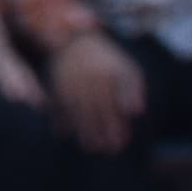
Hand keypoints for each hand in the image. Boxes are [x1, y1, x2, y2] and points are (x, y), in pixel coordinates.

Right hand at [46, 31, 142, 154]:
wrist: (77, 41)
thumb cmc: (108, 63)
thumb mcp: (127, 70)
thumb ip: (133, 90)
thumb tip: (136, 112)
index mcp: (109, 71)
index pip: (114, 103)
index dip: (116, 124)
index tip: (120, 143)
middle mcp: (88, 73)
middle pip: (95, 107)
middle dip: (100, 130)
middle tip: (107, 150)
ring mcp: (70, 76)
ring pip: (75, 106)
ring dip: (81, 129)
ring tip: (90, 147)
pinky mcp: (55, 80)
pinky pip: (57, 101)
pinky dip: (60, 117)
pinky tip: (65, 133)